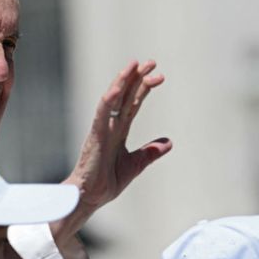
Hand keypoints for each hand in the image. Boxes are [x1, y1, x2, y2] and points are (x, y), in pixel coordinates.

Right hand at [52, 60, 171, 241]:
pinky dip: (109, 99)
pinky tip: (118, 87)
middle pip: (125, 95)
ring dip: (123, 81)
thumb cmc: (106, 182)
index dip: (145, 88)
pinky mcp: (95, 135)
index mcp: (119, 130)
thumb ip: (150, 152)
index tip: (159, 76)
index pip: (133, 103)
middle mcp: (110, 125)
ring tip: (134, 65)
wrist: (89, 197)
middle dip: (137, 77)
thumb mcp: (136, 165)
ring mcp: (102, 128)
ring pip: (113, 98)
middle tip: (151, 62)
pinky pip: (102, 114)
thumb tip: (169, 142)